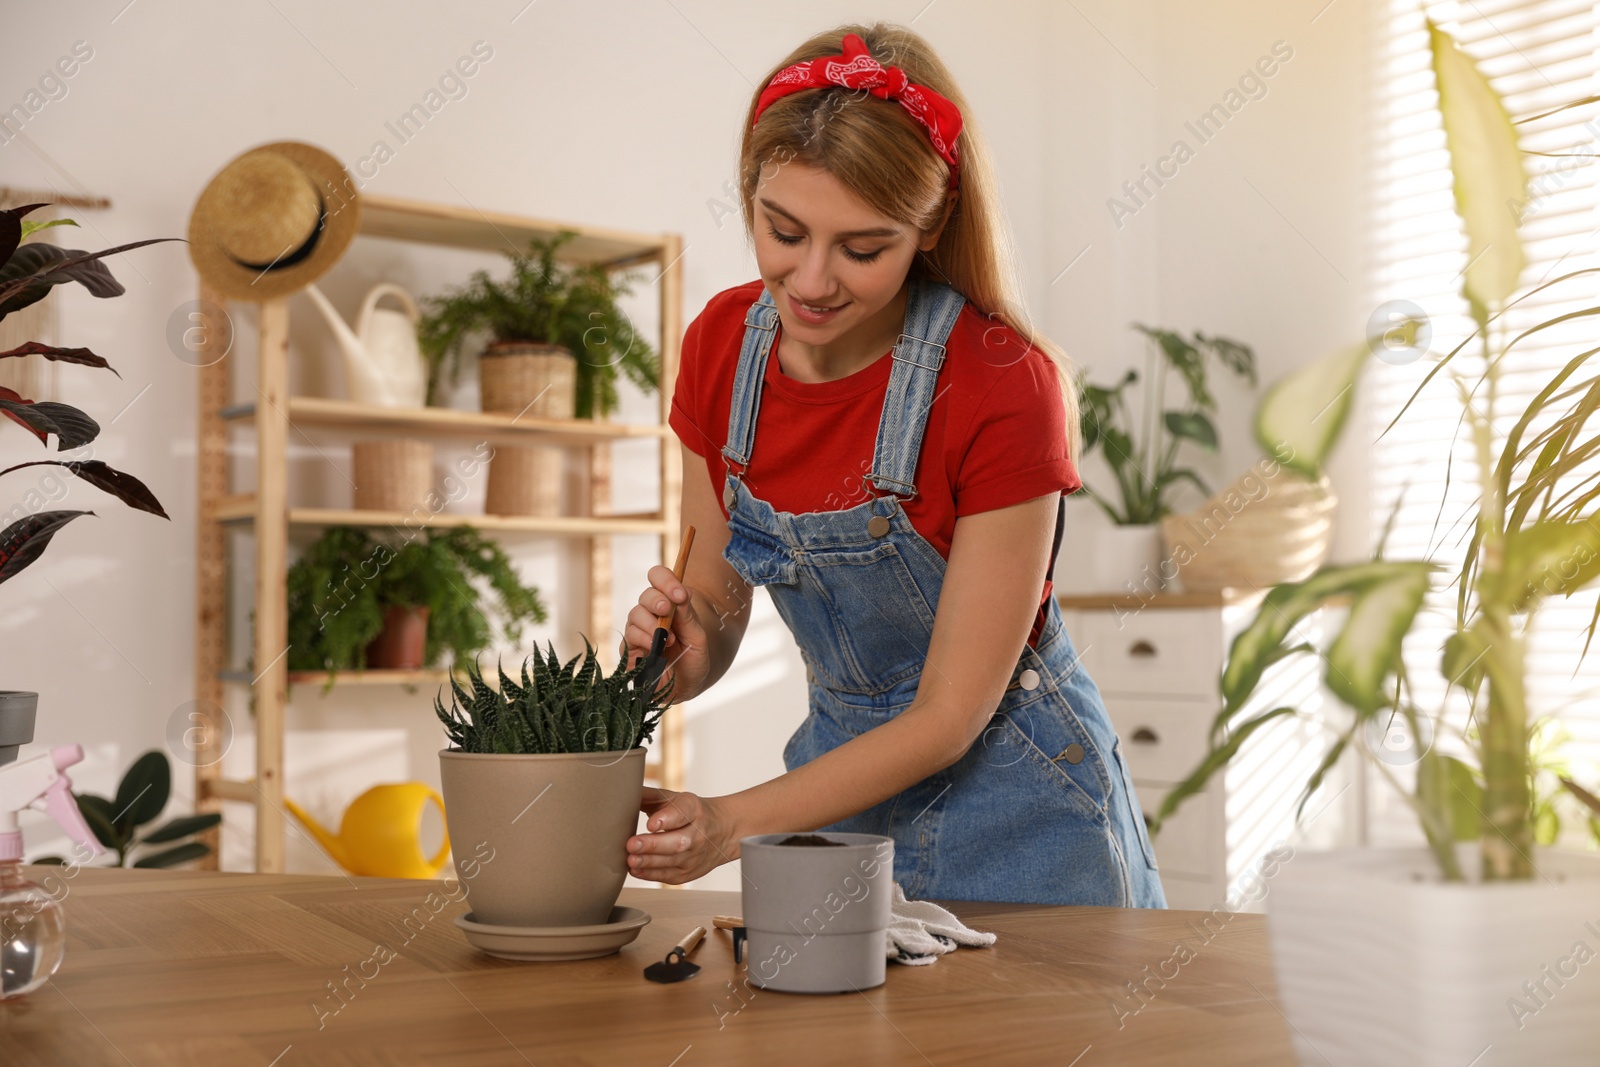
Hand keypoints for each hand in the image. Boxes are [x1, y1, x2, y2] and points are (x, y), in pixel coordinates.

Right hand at [621, 564, 712, 703]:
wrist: (687, 686)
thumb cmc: (694, 659)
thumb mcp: (698, 638)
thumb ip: (688, 617)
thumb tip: (681, 594)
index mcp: (669, 603)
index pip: (658, 578)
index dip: (666, 581)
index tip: (679, 594)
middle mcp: (651, 613)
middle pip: (646, 595)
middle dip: (657, 600)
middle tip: (667, 609)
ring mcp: (639, 629)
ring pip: (636, 614)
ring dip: (652, 624)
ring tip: (670, 639)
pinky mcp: (629, 648)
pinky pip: (629, 635)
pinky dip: (642, 638)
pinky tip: (655, 647)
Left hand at [626, 787, 740, 884]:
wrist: (723, 831)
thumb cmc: (692, 813)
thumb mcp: (675, 799)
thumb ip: (649, 795)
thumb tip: (623, 789)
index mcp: (693, 810)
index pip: (682, 814)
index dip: (666, 818)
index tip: (651, 823)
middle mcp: (697, 833)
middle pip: (677, 841)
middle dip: (653, 844)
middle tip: (632, 844)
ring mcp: (694, 855)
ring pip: (672, 861)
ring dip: (649, 862)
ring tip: (630, 860)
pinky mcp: (688, 872)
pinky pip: (669, 875)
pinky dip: (651, 874)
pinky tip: (636, 870)